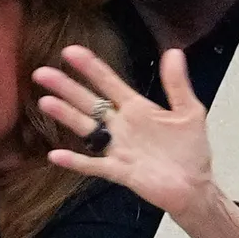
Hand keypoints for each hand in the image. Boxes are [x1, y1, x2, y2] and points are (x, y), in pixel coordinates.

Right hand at [35, 46, 238, 237]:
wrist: (195, 186)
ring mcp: (118, 148)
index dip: (91, 67)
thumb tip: (173, 51)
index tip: (70, 51)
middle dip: (66, 87)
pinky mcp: (119, 171)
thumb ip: (178, 84)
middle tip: (42, 73)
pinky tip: (55, 155)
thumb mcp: (189, 112)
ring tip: (45, 102)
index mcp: (137, 108)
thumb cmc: (191, 150)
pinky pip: (93, 165)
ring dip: (66, 115)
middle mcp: (121, 125)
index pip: (109, 83)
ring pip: (86, 128)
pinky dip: (75, 161)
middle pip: (89, 102)